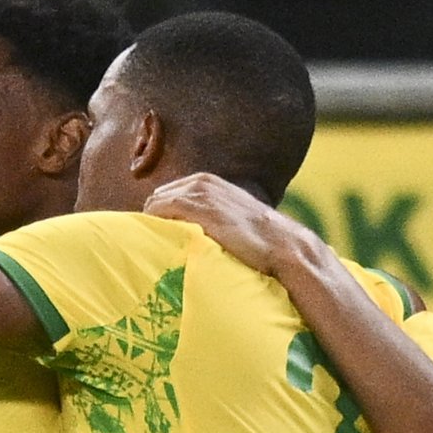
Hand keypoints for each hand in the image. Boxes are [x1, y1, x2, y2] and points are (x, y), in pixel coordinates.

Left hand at [141, 173, 317, 276]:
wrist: (280, 244)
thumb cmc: (255, 239)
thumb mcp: (227, 217)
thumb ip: (205, 217)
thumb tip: (184, 234)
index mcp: (205, 181)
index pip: (164, 196)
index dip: (157, 217)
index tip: (156, 239)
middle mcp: (200, 182)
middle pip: (155, 199)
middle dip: (152, 221)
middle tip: (153, 247)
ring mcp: (198, 192)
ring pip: (154, 206)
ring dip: (151, 227)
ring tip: (155, 250)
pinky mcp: (197, 207)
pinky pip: (159, 212)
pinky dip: (154, 227)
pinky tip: (159, 246)